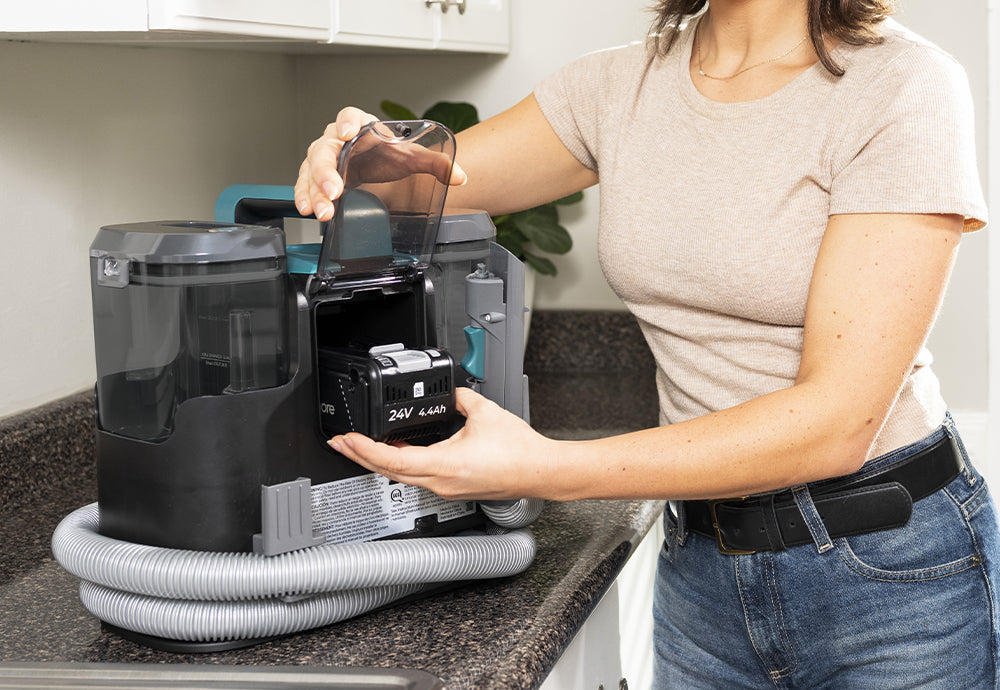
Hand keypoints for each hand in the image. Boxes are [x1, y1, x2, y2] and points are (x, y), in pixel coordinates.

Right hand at [294, 107, 467, 221]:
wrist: (376, 162)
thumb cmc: (387, 153)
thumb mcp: (411, 156)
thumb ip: (436, 163)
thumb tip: (460, 176)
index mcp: (360, 124)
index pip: (350, 115)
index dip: (347, 121)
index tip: (348, 132)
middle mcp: (336, 138)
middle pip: (324, 149)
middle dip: (326, 172)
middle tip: (334, 191)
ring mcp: (324, 157)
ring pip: (311, 169)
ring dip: (313, 190)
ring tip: (321, 210)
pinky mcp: (316, 176)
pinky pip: (305, 183)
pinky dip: (305, 196)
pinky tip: (308, 209)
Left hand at [328, 387, 557, 500]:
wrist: (540, 471)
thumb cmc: (520, 451)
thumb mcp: (485, 412)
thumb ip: (460, 398)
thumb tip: (449, 392)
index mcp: (445, 464)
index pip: (393, 459)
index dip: (366, 449)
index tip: (349, 439)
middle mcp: (441, 481)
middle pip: (389, 472)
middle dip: (360, 456)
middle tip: (341, 443)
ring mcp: (446, 488)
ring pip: (401, 477)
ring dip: (378, 461)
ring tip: (360, 447)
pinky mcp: (453, 487)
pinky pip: (417, 477)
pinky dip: (400, 465)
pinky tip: (394, 454)